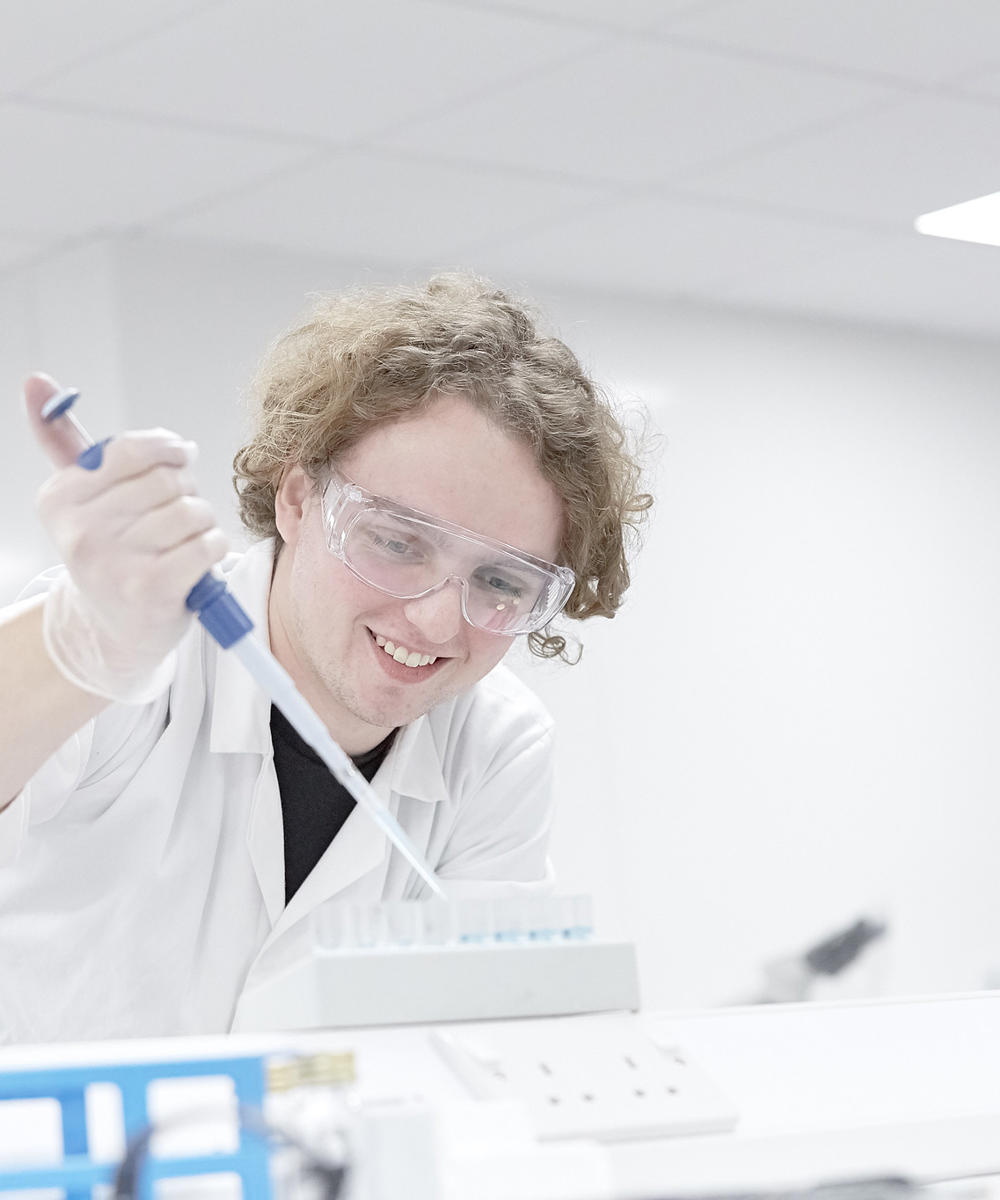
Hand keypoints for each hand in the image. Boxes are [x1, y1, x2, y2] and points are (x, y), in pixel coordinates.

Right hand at [25, 374, 228, 702]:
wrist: (114, 631)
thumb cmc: (109, 550)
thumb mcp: (79, 497)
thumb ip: (62, 440)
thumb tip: (36, 380)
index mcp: (60, 499)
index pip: (134, 449)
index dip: (169, 450)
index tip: (178, 457)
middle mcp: (80, 531)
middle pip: (167, 479)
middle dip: (186, 489)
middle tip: (176, 512)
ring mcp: (114, 564)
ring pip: (192, 510)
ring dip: (201, 522)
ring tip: (183, 540)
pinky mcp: (152, 591)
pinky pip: (207, 544)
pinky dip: (213, 548)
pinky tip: (196, 561)